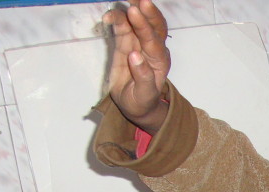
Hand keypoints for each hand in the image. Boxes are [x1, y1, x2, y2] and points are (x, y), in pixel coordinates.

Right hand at [103, 0, 170, 132]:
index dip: (144, 26)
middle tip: (138, 0)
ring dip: (133, 9)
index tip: (134, 13)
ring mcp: (139, 43)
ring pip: (139, 22)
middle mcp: (152, 48)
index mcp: (160, 61)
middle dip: (147, 12)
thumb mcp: (144, 95)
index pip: (154, 41)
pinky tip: (108, 17)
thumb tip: (135, 56)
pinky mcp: (126, 42)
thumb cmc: (142, 100)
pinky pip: (123, 27)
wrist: (135, 104)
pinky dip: (117, 19)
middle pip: (154, 26)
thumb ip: (143, 77)